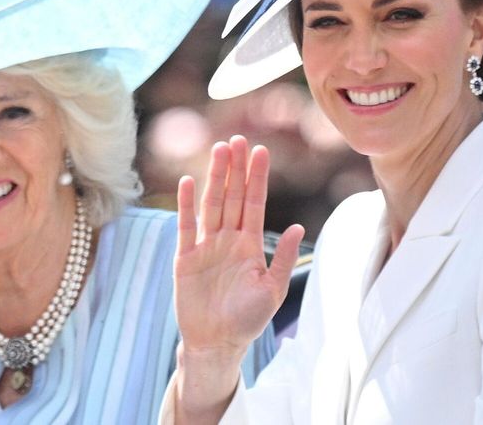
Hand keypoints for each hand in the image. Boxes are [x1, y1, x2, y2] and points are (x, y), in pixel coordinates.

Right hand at [174, 135, 304, 356]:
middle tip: (238, 139)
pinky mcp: (185, 257)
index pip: (254, 202)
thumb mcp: (272, 290)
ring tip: (219, 150)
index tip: (260, 150)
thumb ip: (282, 258)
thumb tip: (296, 227)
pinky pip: (186, 225)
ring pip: (211, 204)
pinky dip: (187, 204)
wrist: (216, 343)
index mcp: (249, 244)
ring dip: (214, 177)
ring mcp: (206, 246)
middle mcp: (227, 239)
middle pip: (231, 196)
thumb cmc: (247, 320)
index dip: (256, 177)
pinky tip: (189, 181)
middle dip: (235, 168)